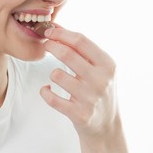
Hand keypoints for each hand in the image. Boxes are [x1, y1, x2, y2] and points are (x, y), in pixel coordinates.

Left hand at [40, 24, 128, 152]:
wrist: (106, 125)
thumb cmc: (98, 89)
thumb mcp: (99, 67)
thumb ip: (80, 48)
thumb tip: (55, 26)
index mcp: (107, 64)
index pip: (80, 41)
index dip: (61, 33)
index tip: (49, 31)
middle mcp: (101, 80)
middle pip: (67, 54)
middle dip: (51, 46)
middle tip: (46, 45)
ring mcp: (91, 98)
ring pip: (57, 75)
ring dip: (52, 73)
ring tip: (57, 76)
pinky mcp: (80, 114)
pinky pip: (52, 98)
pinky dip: (45, 92)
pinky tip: (47, 90)